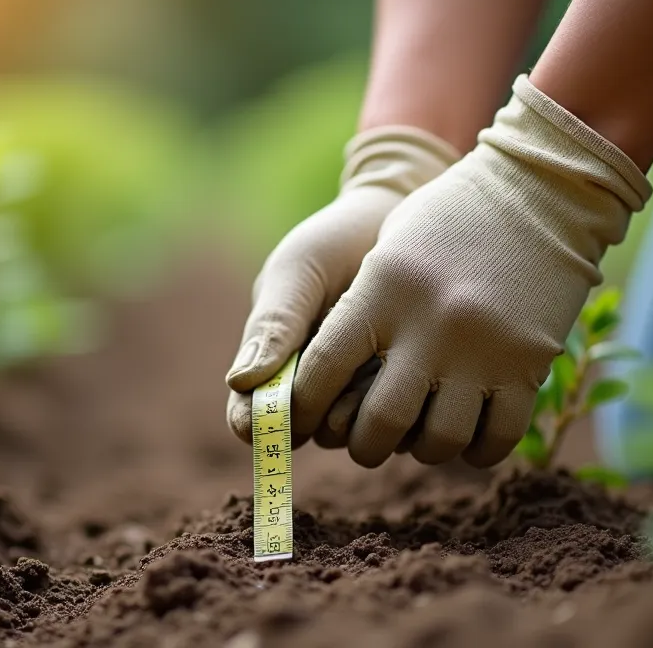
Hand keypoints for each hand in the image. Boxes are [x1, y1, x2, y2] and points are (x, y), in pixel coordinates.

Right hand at [225, 127, 459, 444]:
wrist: (403, 219)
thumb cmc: (337, 241)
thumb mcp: (300, 271)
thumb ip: (275, 323)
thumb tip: (240, 381)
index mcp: (270, 362)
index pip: (249, 415)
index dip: (259, 424)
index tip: (274, 416)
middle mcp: (310, 388)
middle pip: (304, 432)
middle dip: (318, 414)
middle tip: (342, 380)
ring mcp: (355, 393)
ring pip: (349, 431)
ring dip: (361, 407)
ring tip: (381, 363)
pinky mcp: (400, 392)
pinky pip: (397, 418)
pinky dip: (399, 398)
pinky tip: (413, 362)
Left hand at [293, 76, 651, 467]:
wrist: (542, 189)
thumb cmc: (450, 215)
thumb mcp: (388, 245)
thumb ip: (353, 307)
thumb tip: (311, 371)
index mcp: (383, 290)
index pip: (323, 368)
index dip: (304, 405)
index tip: (302, 418)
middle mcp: (430, 326)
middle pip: (380, 423)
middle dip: (364, 445)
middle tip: (366, 441)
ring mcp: (484, 349)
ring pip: (440, 440)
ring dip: (423, 449)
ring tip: (418, 436)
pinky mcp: (530, 365)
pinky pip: (499, 437)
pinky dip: (478, 449)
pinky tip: (468, 438)